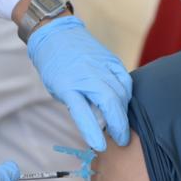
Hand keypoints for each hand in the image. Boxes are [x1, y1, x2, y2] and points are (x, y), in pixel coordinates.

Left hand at [27, 15, 131, 150]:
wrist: (56, 34)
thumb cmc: (54, 66)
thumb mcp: (58, 89)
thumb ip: (77, 104)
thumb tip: (97, 122)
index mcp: (66, 85)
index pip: (81, 112)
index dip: (92, 131)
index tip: (101, 146)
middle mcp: (85, 75)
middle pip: (108, 102)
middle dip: (118, 124)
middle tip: (122, 139)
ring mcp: (100, 65)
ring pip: (120, 92)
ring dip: (123, 111)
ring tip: (122, 125)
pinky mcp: (110, 59)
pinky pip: (124, 80)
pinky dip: (126, 94)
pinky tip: (124, 103)